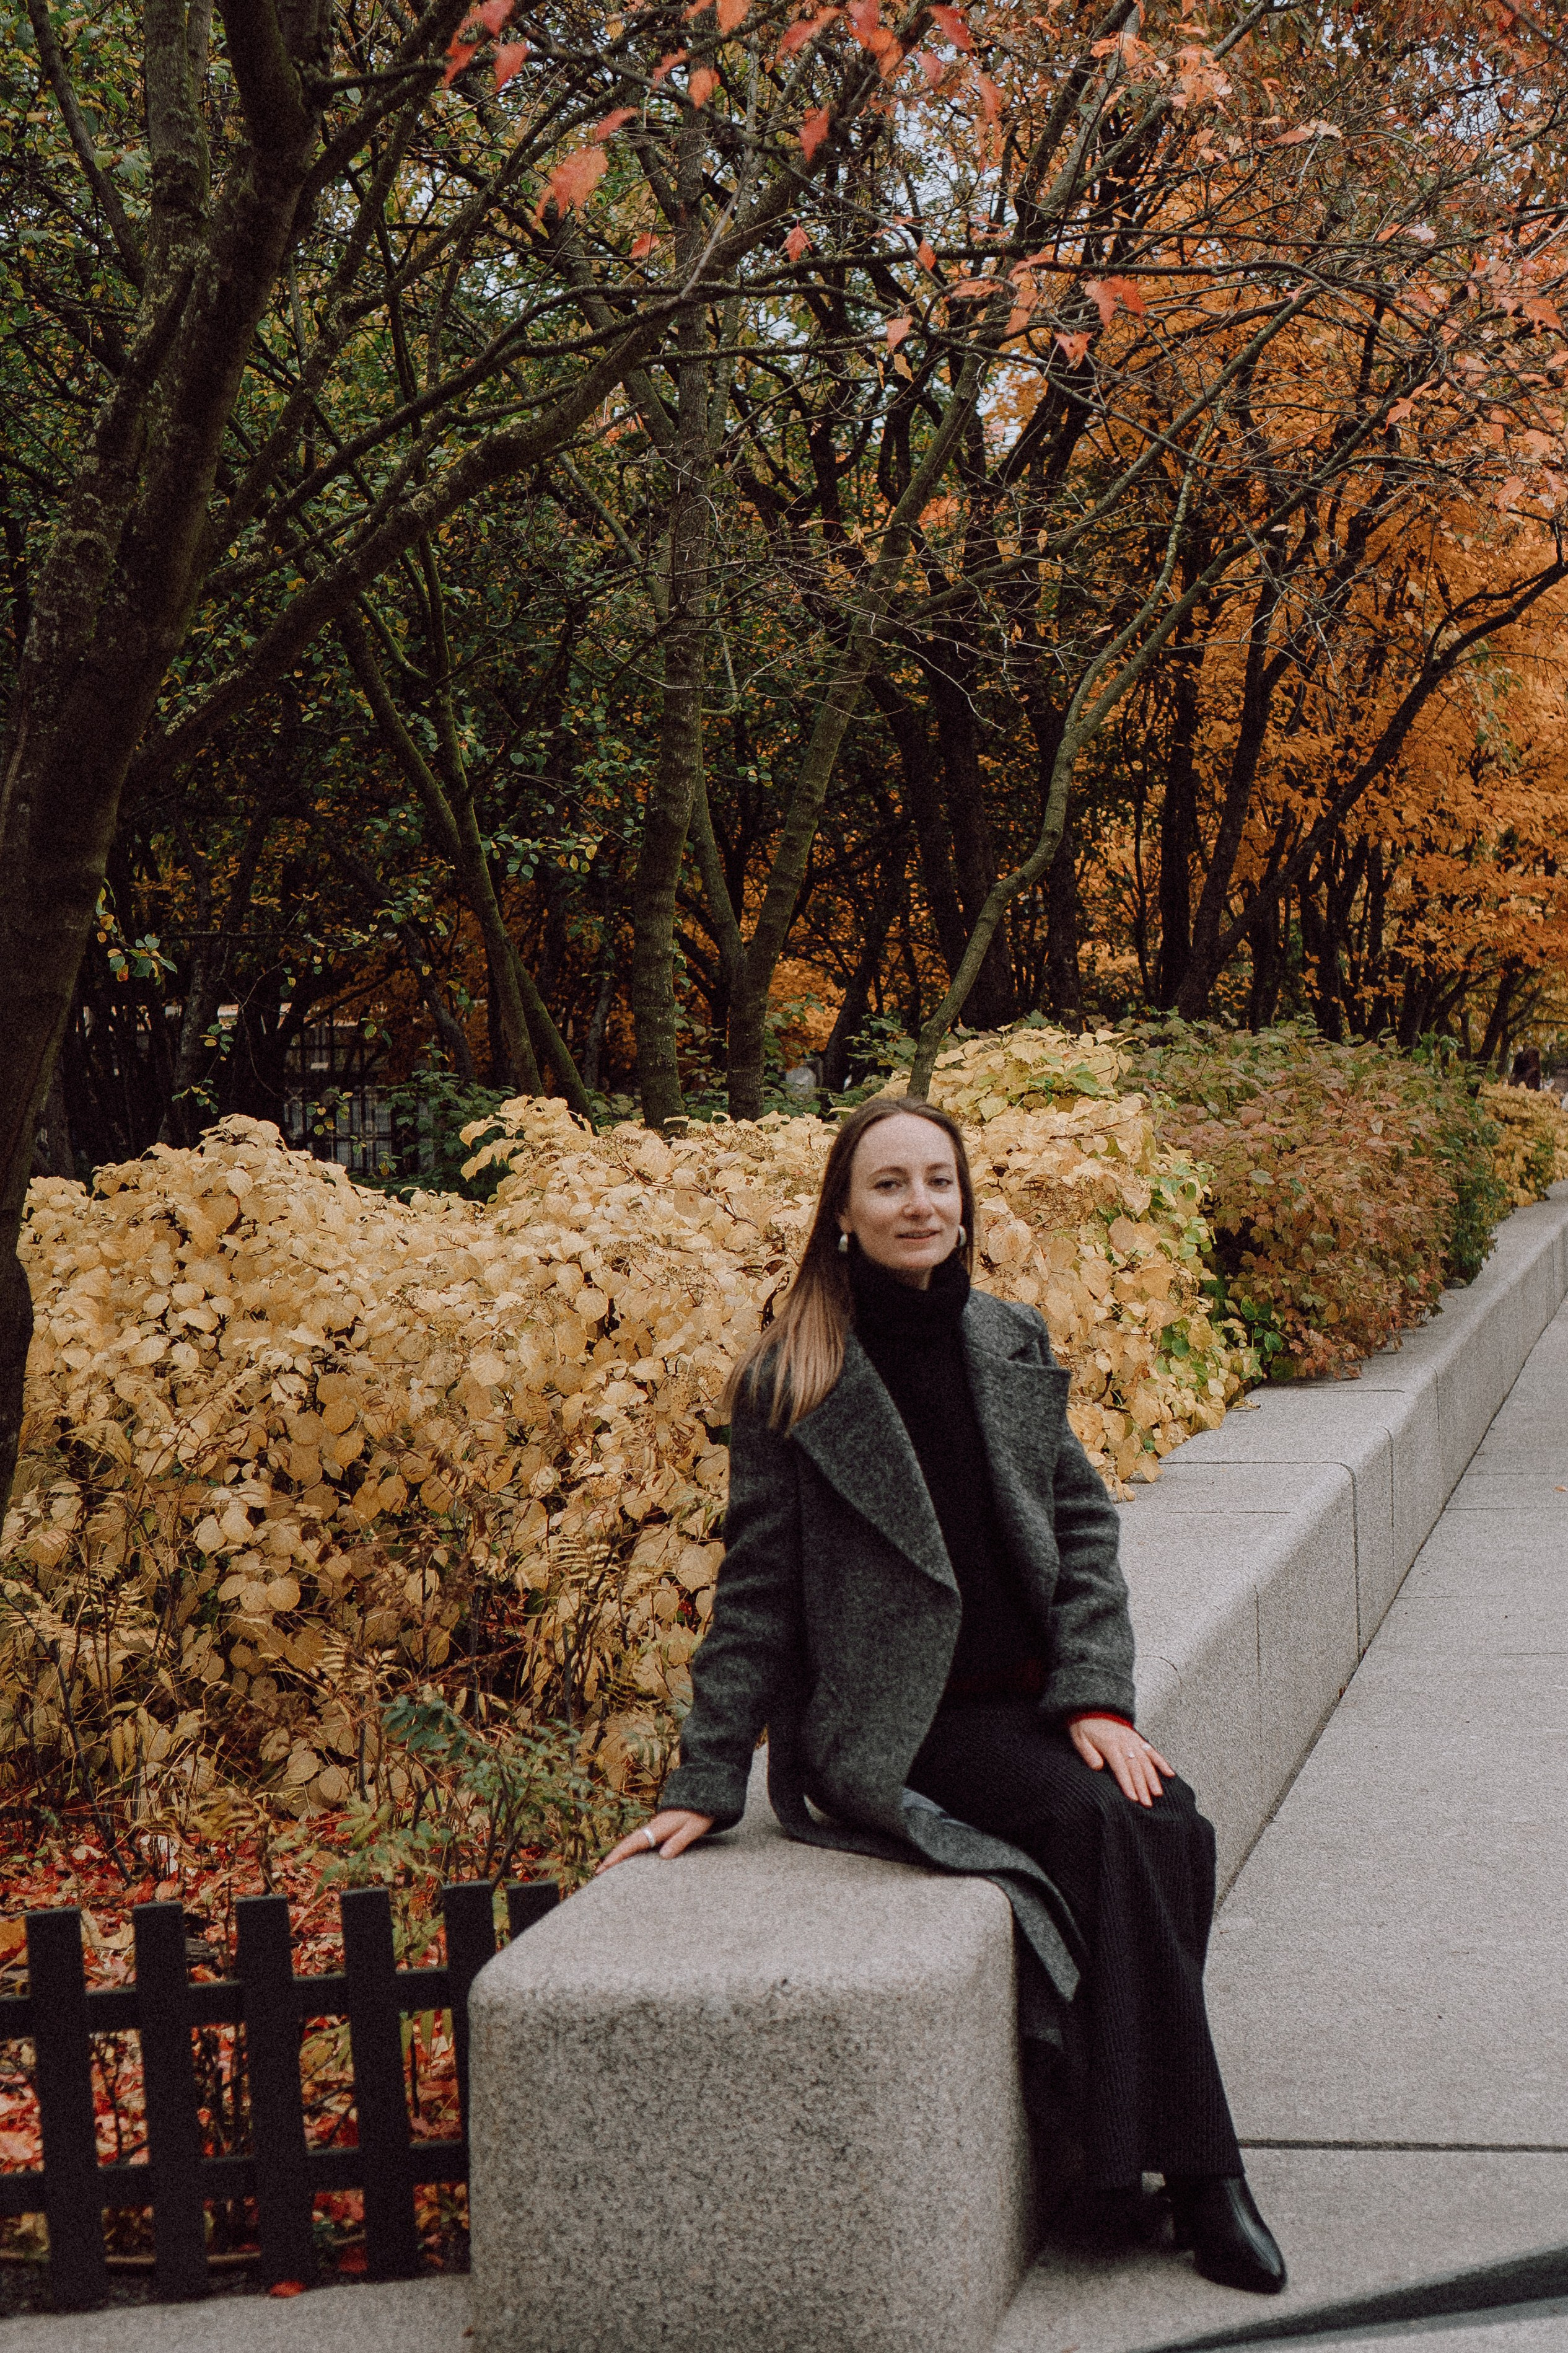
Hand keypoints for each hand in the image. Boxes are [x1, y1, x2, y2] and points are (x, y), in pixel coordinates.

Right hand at [596, 1808, 713, 1871]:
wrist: (703, 1794)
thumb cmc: (700, 1812)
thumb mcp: (693, 1828)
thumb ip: (679, 1841)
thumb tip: (663, 1856)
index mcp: (658, 1828)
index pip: (633, 1843)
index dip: (618, 1856)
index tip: (604, 1867)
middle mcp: (652, 1827)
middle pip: (628, 1843)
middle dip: (613, 1857)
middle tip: (598, 1872)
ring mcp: (654, 1828)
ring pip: (632, 1842)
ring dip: (619, 1854)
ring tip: (608, 1868)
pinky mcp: (658, 1829)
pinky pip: (639, 1841)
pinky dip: (629, 1850)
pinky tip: (628, 1858)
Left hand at [1068, 1716, 1173, 1806]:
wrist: (1093, 1708)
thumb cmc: (1084, 1727)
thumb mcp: (1080, 1739)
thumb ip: (1088, 1754)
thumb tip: (1098, 1768)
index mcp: (1110, 1745)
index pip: (1121, 1768)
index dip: (1127, 1783)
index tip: (1133, 1798)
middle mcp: (1125, 1742)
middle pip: (1136, 1767)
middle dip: (1142, 1787)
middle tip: (1147, 1803)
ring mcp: (1133, 1740)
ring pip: (1146, 1761)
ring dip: (1152, 1778)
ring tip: (1157, 1794)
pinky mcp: (1138, 1739)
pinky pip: (1152, 1751)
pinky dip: (1162, 1762)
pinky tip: (1170, 1774)